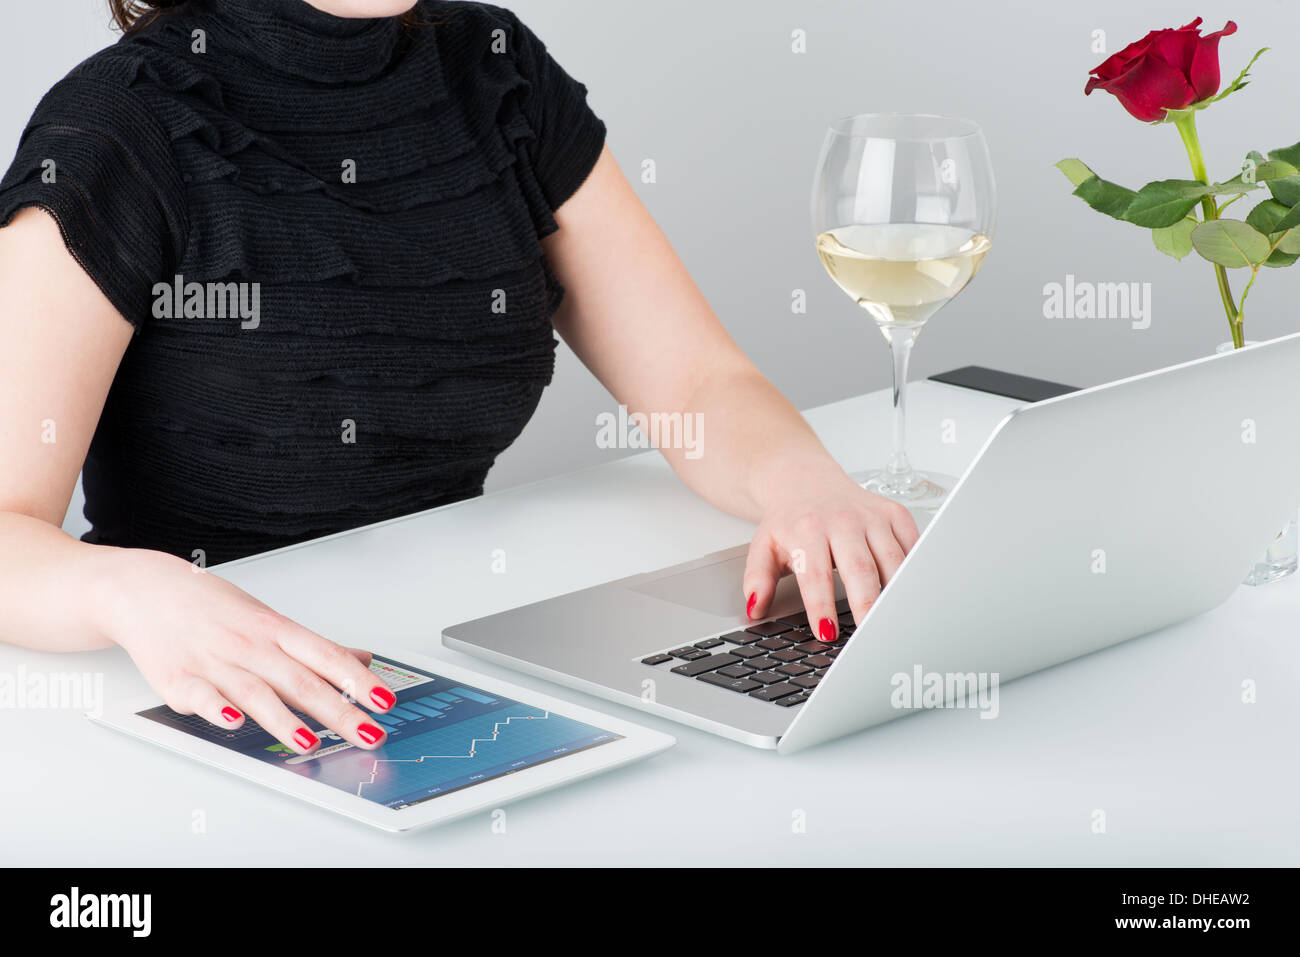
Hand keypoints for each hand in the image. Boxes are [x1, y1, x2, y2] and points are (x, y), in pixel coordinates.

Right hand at [97, 548, 395, 754]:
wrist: (146, 590)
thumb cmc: (211, 606)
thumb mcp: (268, 618)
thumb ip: (313, 648)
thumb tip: (361, 660)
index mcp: (276, 629)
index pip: (327, 656)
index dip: (358, 680)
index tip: (384, 701)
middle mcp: (250, 645)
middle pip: (300, 680)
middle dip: (338, 710)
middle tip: (367, 733)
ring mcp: (215, 662)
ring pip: (256, 692)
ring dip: (284, 719)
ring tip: (310, 742)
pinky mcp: (179, 679)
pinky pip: (201, 695)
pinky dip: (217, 710)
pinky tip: (234, 724)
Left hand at [743, 462, 919, 641]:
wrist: (805, 481)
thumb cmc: (790, 521)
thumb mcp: (763, 547)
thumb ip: (757, 579)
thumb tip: (755, 608)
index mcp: (808, 529)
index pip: (816, 575)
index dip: (822, 606)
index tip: (827, 634)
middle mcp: (843, 521)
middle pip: (861, 570)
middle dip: (867, 606)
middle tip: (871, 637)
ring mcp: (873, 516)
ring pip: (892, 561)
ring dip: (896, 595)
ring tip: (897, 624)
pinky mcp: (895, 514)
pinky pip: (913, 546)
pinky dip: (916, 572)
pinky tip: (912, 596)